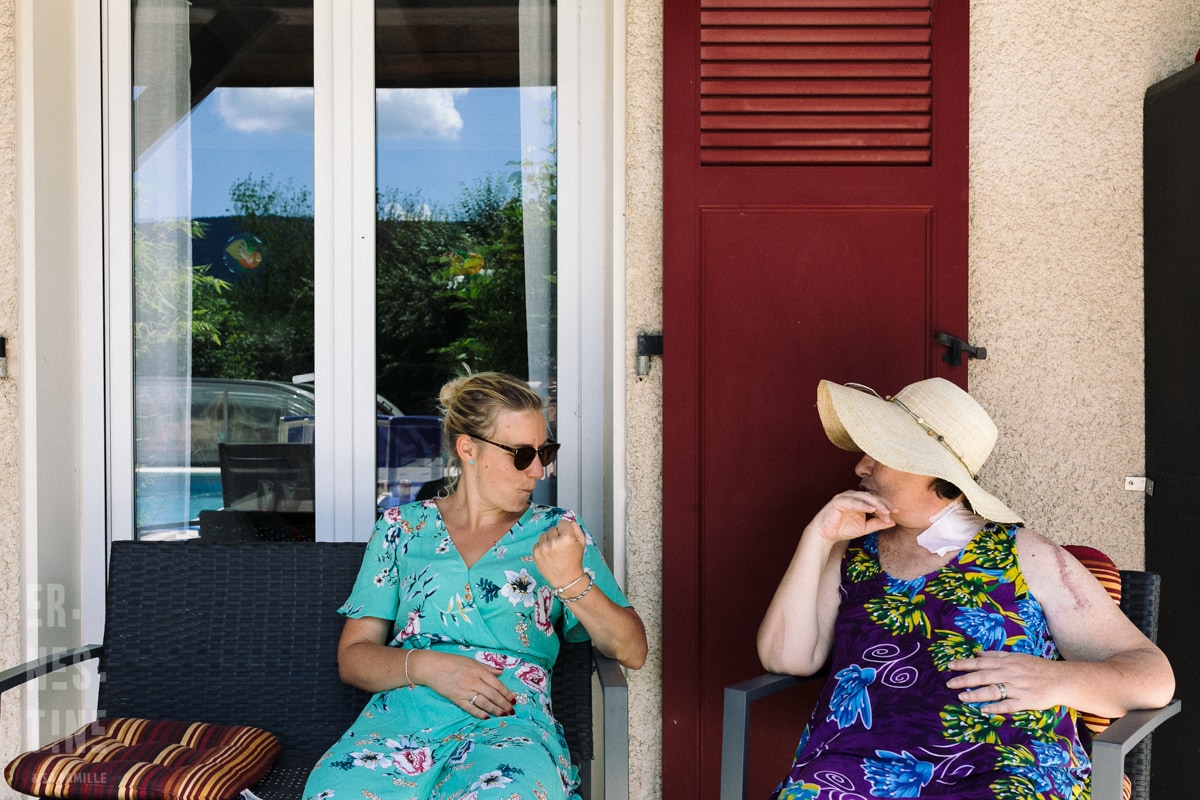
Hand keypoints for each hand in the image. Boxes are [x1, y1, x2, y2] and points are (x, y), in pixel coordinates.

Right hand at [414, 650, 516, 719]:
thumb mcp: (472, 661)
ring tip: (503, 715)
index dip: (507, 693)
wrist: (433, 667)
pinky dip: (479, 713)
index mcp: (479, 671)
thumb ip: (487, 668)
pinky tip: (486, 717)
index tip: (513, 699)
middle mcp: (474, 682)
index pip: (497, 684)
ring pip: (484, 703)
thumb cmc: (453, 662)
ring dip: (495, 710)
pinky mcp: (457, 699)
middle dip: (504, 704)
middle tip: (511, 710)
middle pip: (493, 695)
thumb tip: (501, 673)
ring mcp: (465, 691)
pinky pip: (470, 708)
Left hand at [532, 518, 586, 588]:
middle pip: (553, 528)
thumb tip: (569, 520)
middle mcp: (554, 541)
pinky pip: (538, 543)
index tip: (566, 536)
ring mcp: (543, 548)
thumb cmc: (574, 561)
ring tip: (555, 551)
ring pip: (544, 535)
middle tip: (561, 546)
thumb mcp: (582, 542)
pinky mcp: (535, 553)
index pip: (562, 522)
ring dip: (548, 540)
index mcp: (566, 537)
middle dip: (557, 535)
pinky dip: (542, 547)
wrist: (567, 579)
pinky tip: (549, 555)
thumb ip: (576, 528)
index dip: (565, 529)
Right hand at [811, 490, 897, 542]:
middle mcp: (853, 496)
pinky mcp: (838, 501)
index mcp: (859, 500)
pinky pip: (852, 501)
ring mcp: (845, 497)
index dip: (886, 505)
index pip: (876, 499)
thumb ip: (877, 524)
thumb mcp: (864, 528)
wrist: (825, 535)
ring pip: (863, 497)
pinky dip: (862, 505)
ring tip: (884, 511)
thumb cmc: (843, 529)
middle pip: (871, 496)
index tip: (896, 512)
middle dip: (883, 504)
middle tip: (893, 511)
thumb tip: (893, 522)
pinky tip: (871, 509)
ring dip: (875, 504)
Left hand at [945, 650, 1061, 713]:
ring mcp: (1017, 688)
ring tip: (961, 697)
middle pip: (982, 676)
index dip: (964, 664)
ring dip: (976, 694)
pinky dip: (996, 707)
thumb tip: (977, 653)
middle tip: (949, 684)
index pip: (980, 663)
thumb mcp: (1016, 656)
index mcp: (1006, 662)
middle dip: (964, 680)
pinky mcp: (1025, 701)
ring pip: (992, 691)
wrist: (1060, 679)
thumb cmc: (1036, 667)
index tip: (949, 666)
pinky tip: (984, 710)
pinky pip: (1008, 705)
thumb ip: (996, 656)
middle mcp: (1009, 674)